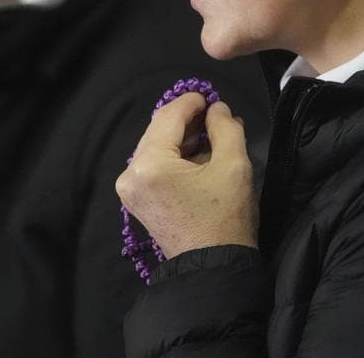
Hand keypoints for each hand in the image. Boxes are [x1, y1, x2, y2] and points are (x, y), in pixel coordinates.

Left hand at [116, 93, 257, 257]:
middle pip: (158, 130)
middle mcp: (130, 173)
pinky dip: (175, 155)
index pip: (169, 117)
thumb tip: (217, 108)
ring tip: (213, 132)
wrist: (213, 269)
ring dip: (183, 137)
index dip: (191, 101)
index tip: (211, 95)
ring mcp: (130, 188)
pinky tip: (199, 152)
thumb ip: (225, 128)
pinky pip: (155, 165)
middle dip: (187, 119)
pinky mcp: (137, 199)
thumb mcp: (233, 167)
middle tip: (216, 113)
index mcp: (149, 164)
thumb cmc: (224, 219)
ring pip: (157, 147)